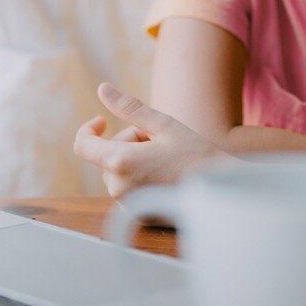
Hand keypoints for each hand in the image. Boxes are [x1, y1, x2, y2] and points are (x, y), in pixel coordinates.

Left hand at [73, 83, 231, 198]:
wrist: (223, 191)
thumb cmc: (195, 154)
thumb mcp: (162, 124)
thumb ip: (128, 107)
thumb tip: (102, 88)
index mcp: (120, 162)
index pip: (83, 146)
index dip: (88, 130)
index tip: (102, 121)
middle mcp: (118, 188)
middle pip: (107, 156)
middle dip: (128, 142)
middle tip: (159, 142)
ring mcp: (128, 205)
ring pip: (118, 173)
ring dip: (135, 160)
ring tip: (166, 160)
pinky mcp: (138, 216)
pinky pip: (129, 189)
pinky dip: (141, 178)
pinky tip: (166, 177)